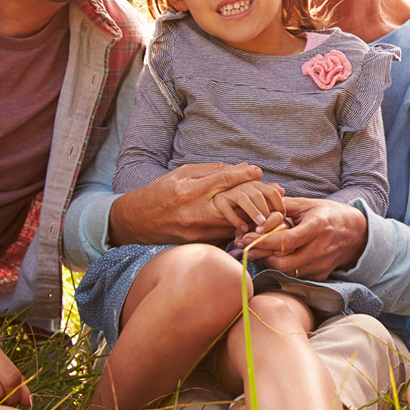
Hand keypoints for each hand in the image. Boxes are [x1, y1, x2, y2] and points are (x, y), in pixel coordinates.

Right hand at [108, 162, 263, 245]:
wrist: (136, 222)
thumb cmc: (159, 193)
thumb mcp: (182, 174)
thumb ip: (212, 170)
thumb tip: (242, 167)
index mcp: (189, 191)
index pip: (223, 180)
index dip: (244, 174)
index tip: (259, 172)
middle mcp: (195, 211)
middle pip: (235, 204)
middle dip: (257, 199)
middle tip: (273, 194)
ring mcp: (197, 230)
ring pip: (234, 222)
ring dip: (252, 215)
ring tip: (267, 208)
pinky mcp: (198, 242)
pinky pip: (225, 234)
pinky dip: (239, 227)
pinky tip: (249, 222)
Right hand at [213, 180, 285, 236]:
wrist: (212, 208)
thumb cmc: (239, 207)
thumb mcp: (254, 202)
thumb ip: (266, 196)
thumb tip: (283, 190)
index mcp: (254, 185)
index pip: (271, 191)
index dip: (279, 204)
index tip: (281, 217)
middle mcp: (242, 186)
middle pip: (258, 195)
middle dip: (266, 210)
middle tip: (270, 224)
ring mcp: (229, 192)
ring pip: (244, 199)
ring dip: (254, 213)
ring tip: (260, 225)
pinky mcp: (218, 201)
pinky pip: (228, 209)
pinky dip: (237, 220)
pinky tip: (244, 229)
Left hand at [235, 196, 367, 278]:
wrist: (356, 232)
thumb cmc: (329, 214)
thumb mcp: (308, 204)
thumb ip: (283, 205)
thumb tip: (258, 207)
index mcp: (317, 227)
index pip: (286, 240)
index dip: (263, 241)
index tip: (245, 237)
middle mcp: (320, 249)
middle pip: (283, 262)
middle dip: (264, 256)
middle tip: (251, 246)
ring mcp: (321, 264)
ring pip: (287, 271)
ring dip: (272, 261)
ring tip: (264, 250)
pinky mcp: (320, 275)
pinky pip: (296, 275)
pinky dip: (285, 266)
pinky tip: (281, 255)